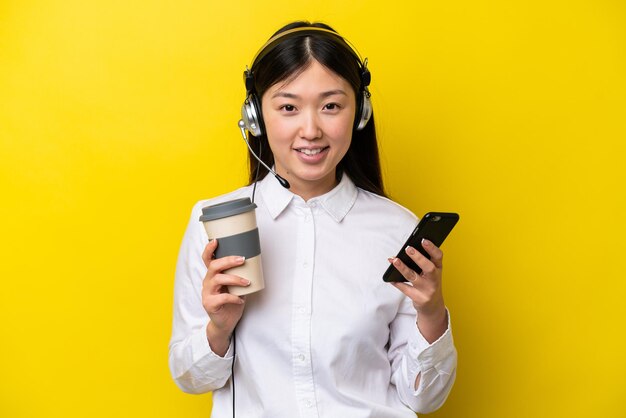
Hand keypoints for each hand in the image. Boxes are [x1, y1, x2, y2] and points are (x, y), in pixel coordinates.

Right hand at [201, 239, 248, 355]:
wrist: (224, 322)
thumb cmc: (230, 301)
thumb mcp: (235, 286)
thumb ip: (239, 274)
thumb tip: (255, 261)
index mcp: (212, 275)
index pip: (207, 259)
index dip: (209, 249)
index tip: (216, 240)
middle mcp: (207, 282)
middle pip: (213, 266)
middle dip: (228, 260)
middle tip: (242, 259)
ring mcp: (207, 293)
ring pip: (217, 279)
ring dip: (234, 279)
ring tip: (247, 282)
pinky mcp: (209, 304)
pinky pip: (222, 297)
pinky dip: (233, 297)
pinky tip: (240, 299)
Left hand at [389, 239, 447, 342]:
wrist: (433, 306)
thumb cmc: (429, 284)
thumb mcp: (431, 273)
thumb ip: (421, 262)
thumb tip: (404, 251)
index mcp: (438, 268)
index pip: (438, 256)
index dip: (432, 248)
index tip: (423, 240)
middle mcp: (435, 279)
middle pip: (428, 267)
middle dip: (417, 257)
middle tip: (408, 248)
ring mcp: (427, 289)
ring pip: (414, 277)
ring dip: (403, 268)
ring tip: (394, 260)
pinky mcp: (419, 298)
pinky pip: (405, 289)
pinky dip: (397, 283)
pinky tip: (390, 278)